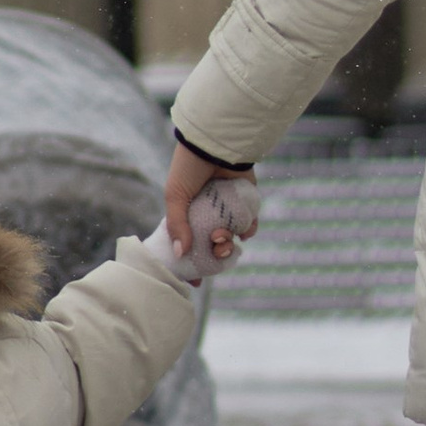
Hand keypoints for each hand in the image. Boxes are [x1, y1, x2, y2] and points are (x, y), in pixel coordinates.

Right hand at [139, 179, 258, 291]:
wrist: (216, 143)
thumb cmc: (189, 168)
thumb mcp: (175, 196)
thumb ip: (177, 225)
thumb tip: (180, 254)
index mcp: (189, 213)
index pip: (189, 244)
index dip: (191, 264)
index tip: (193, 282)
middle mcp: (209, 213)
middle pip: (212, 244)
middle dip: (214, 255)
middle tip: (216, 252)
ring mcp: (229, 209)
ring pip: (231, 237)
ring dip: (230, 244)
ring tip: (226, 238)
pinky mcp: (247, 202)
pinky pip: (250, 223)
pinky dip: (249, 230)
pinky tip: (244, 232)